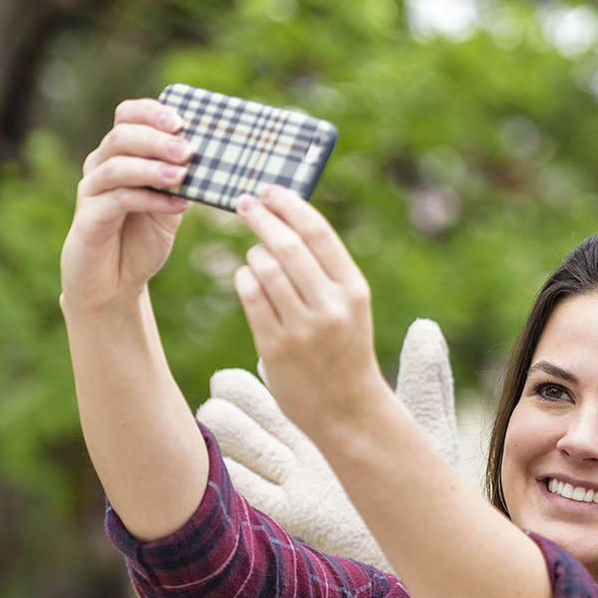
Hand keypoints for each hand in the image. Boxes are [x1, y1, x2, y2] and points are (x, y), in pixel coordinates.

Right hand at [60, 99, 193, 313]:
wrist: (116, 279)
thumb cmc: (144, 236)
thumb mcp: (171, 203)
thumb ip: (184, 180)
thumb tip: (220, 158)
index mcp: (121, 154)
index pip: (127, 116)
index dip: (150, 112)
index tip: (180, 120)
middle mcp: (101, 166)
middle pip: (121, 136)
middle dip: (156, 139)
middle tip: (187, 150)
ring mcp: (92, 191)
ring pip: (116, 167)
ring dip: (151, 168)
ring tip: (181, 174)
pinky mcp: (90, 218)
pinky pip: (118, 201)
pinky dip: (150, 200)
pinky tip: (177, 206)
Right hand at [194, 319, 460, 572]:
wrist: (420, 527)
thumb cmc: (422, 472)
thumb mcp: (427, 420)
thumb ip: (424, 373)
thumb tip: (426, 325)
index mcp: (324, 419)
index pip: (278, 376)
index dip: (267, 360)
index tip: (273, 349)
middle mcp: (298, 444)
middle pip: (242, 402)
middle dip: (237, 391)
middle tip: (241, 383)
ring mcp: (286, 476)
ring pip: (231, 435)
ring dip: (232, 426)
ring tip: (240, 421)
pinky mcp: (286, 511)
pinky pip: (239, 482)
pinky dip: (231, 466)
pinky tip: (239, 459)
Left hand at [231, 186, 382, 436]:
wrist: (348, 408)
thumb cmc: (345, 348)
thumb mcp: (350, 307)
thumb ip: (325, 270)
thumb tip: (287, 222)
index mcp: (354, 289)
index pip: (319, 233)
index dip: (290, 205)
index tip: (270, 189)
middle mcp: (331, 306)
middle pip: (287, 245)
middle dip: (261, 217)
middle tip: (244, 202)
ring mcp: (303, 328)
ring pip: (263, 268)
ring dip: (252, 252)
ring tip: (254, 252)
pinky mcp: (275, 347)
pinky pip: (250, 297)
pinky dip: (244, 279)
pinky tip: (247, 278)